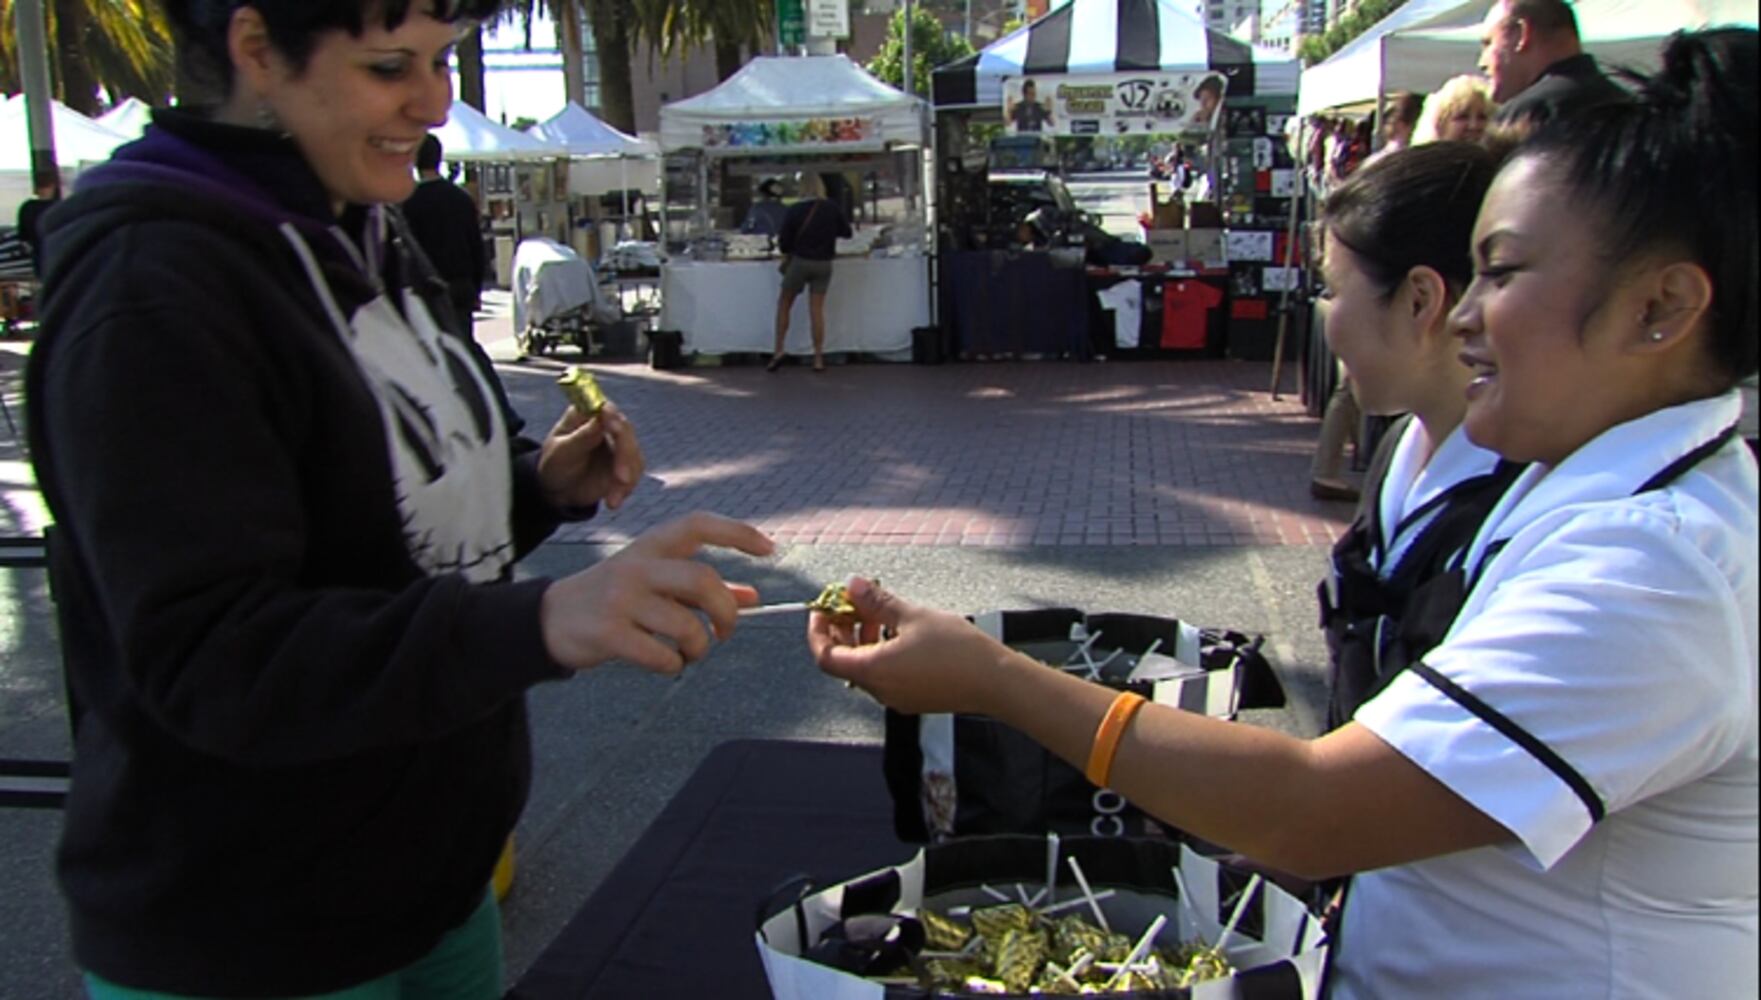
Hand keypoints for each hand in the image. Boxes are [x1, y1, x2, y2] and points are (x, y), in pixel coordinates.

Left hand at [537, 401, 644, 511]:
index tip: (614, 429)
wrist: (558, 489)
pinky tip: (614, 501)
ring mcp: (618, 445)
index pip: (607, 410)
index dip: (614, 419)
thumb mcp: (562, 451)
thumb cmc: (554, 464)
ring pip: (634, 455)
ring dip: (627, 477)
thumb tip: (600, 419)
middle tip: (621, 478)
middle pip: (627, 433)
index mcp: (588, 415)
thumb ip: (582, 436)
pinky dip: (626, 488)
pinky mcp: (625, 463)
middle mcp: (607, 426)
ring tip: (612, 499)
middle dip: (626, 456)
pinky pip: (634, 473)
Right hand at [540, 512, 772, 674]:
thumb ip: (700, 589)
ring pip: (685, 625)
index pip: (697, 525)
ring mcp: (621, 599)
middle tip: (726, 631)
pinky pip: (661, 655)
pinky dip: (675, 665)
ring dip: (700, 646)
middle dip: (726, 611)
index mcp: (650, 547)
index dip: (737, 532)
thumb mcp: (654, 582)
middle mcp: (637, 566)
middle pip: (701, 580)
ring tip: (691, 652)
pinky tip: (668, 663)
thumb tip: (752, 598)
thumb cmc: (615, 597)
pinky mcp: (609, 633)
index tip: (770, 548)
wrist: (551, 618)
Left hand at [806, 577, 1013, 714]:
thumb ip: (877, 602)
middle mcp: (879, 690)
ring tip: (878, 613)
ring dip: (862, 639)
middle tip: (851, 604)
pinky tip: (897, 632)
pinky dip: (880, 652)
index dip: (818, 630)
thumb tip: (853, 586)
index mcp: (873, 671)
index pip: (825, 655)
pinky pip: (884, 674)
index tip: (824, 608)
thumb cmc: (958, 652)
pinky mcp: (912, 698)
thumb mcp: (913, 616)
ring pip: (864, 667)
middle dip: (842, 630)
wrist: (995, 681)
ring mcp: (896, 697)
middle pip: (843, 661)